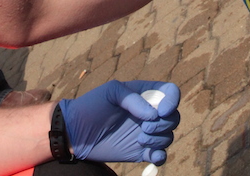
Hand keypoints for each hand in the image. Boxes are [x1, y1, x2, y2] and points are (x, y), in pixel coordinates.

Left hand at [60, 80, 180, 163]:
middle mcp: (149, 112)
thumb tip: (153, 115)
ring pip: (168, 136)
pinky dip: (160, 156)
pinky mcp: (140, 151)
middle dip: (164, 124)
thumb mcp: (111, 92)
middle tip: (144, 128)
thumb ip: (133, 99)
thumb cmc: (92, 105)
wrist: (76, 132)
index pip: (170, 92)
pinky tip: (149, 154)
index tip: (161, 111)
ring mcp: (146, 132)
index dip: (172, 101)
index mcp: (145, 94)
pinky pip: (160, 156)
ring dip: (159, 139)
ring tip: (139, 139)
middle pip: (173, 117)